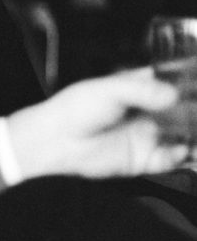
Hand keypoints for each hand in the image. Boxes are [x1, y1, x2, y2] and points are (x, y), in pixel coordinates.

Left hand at [6, 67, 187, 178]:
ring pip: (183, 134)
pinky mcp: (144, 158)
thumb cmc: (76, 108)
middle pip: (182, 109)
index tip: (195, 84)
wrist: (57, 139)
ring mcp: (148, 134)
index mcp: (138, 88)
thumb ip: (141, 90)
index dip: (187, 82)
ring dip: (195, 131)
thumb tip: (172, 95)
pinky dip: (185, 155)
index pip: (171, 81)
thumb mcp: (108, 89)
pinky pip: (172, 159)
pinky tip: (186, 147)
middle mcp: (147, 111)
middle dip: (195, 108)